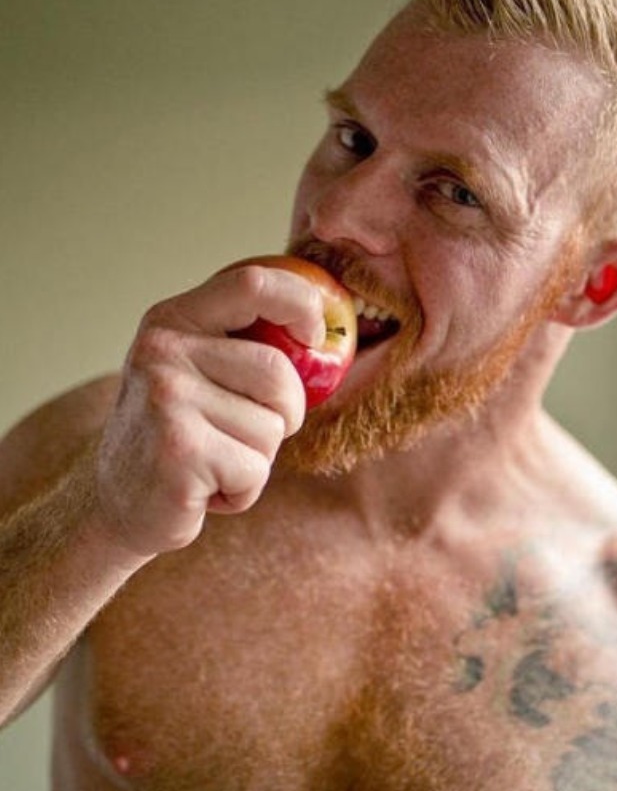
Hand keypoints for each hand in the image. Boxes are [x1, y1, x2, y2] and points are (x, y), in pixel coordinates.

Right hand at [94, 263, 324, 555]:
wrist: (116, 507)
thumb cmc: (178, 439)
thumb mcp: (195, 374)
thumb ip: (241, 346)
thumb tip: (326, 333)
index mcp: (172, 321)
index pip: (252, 283)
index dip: (301, 304)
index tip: (316, 336)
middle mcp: (163, 351)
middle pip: (278, 372)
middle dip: (284, 414)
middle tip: (246, 438)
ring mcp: (168, 398)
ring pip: (272, 428)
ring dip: (258, 459)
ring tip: (214, 464)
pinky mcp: (180, 450)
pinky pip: (255, 470)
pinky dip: (243, 491)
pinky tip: (206, 489)